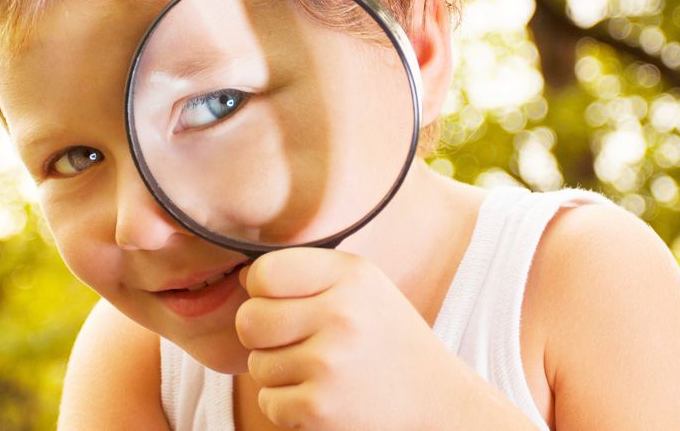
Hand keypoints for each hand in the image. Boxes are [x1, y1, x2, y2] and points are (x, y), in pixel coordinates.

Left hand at [235, 248, 536, 429]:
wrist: (438, 403)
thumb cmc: (386, 342)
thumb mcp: (363, 290)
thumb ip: (309, 276)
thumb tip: (241, 276)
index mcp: (350, 276)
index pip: (263, 273)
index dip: (264, 292)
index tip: (285, 303)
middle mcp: (340, 314)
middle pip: (249, 320)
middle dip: (263, 336)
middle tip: (297, 342)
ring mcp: (329, 363)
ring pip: (257, 365)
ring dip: (280, 374)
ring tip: (323, 372)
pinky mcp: (319, 408)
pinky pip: (268, 401)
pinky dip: (289, 406)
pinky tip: (326, 397)